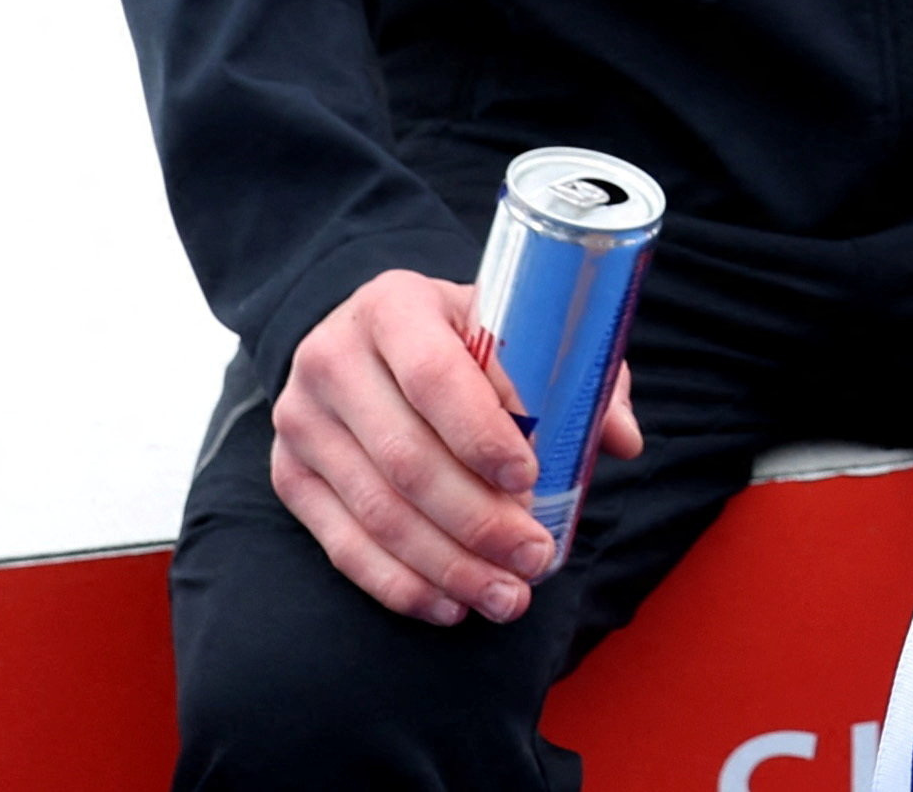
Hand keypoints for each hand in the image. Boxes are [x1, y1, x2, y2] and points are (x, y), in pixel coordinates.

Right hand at [268, 268, 641, 624]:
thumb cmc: (459, 334)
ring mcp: (302, 422)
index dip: (481, 434)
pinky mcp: (289, 476)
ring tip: (507, 597)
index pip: (433, 377)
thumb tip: (622, 441)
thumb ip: (574, 372)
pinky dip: (400, 584)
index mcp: (394, 306)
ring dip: (448, 567)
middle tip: (536, 558)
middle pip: (406, 459)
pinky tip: (450, 605)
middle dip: (478, 521)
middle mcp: (333, 360)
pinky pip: (343, 546)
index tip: (531, 478)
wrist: (365, 336)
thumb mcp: (512, 324)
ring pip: (377, 512)